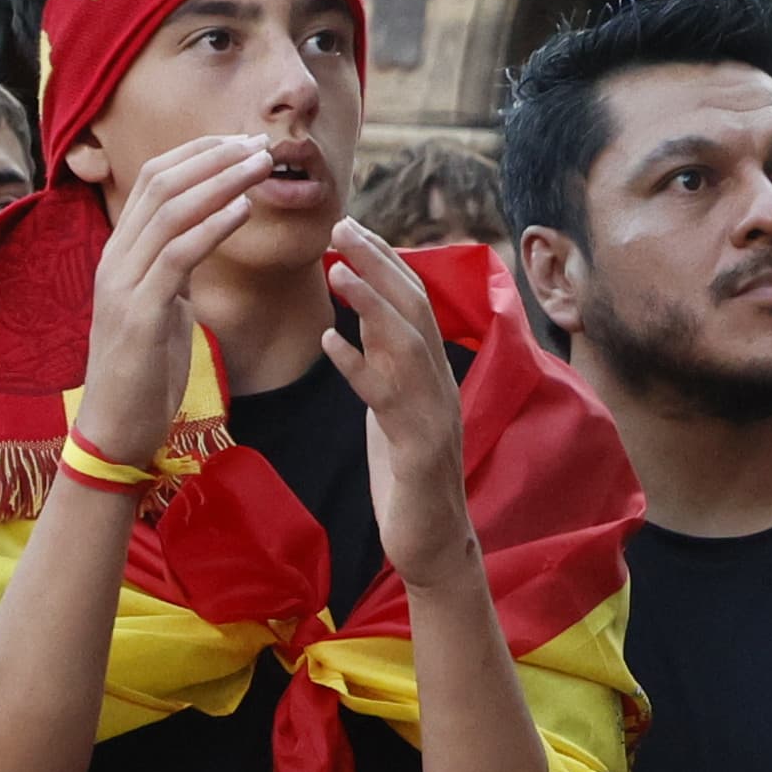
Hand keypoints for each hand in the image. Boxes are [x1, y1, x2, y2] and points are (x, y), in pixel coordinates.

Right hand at [74, 134, 277, 463]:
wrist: (117, 428)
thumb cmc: (145, 374)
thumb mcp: (162, 310)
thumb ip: (173, 273)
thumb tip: (200, 243)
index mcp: (120, 253)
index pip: (152, 181)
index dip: (198, 155)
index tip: (241, 143)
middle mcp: (114, 257)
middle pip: (159, 182)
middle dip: (213, 156)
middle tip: (260, 143)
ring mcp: (121, 282)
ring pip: (169, 211)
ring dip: (221, 182)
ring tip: (262, 165)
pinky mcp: (138, 313)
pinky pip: (177, 256)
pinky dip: (212, 227)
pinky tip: (243, 210)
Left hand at [322, 219, 479, 592]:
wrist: (435, 548)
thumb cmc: (408, 482)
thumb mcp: (394, 414)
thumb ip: (385, 370)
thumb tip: (361, 326)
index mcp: (434, 378)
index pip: (416, 305)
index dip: (386, 261)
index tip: (352, 225)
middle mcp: (441, 389)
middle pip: (416, 312)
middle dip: (380, 264)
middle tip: (341, 224)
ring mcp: (434, 420)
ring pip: (409, 347)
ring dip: (372, 303)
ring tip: (335, 267)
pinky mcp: (419, 453)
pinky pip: (388, 402)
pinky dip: (360, 369)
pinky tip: (331, 343)